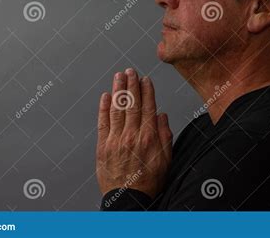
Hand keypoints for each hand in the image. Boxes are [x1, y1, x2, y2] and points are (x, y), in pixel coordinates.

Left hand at [96, 68, 172, 198]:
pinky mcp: (103, 146)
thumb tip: (162, 115)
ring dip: (118, 90)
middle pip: (132, 104)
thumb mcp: (166, 159)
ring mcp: (115, 140)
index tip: (145, 79)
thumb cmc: (149, 181)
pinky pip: (103, 122)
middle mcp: (132, 135)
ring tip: (118, 76)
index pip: (148, 107)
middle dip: (131, 84)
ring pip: (117, 109)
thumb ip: (165, 135)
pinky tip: (105, 96)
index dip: (147, 90)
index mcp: (149, 137)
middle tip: (130, 71)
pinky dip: (103, 108)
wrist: (128, 199)